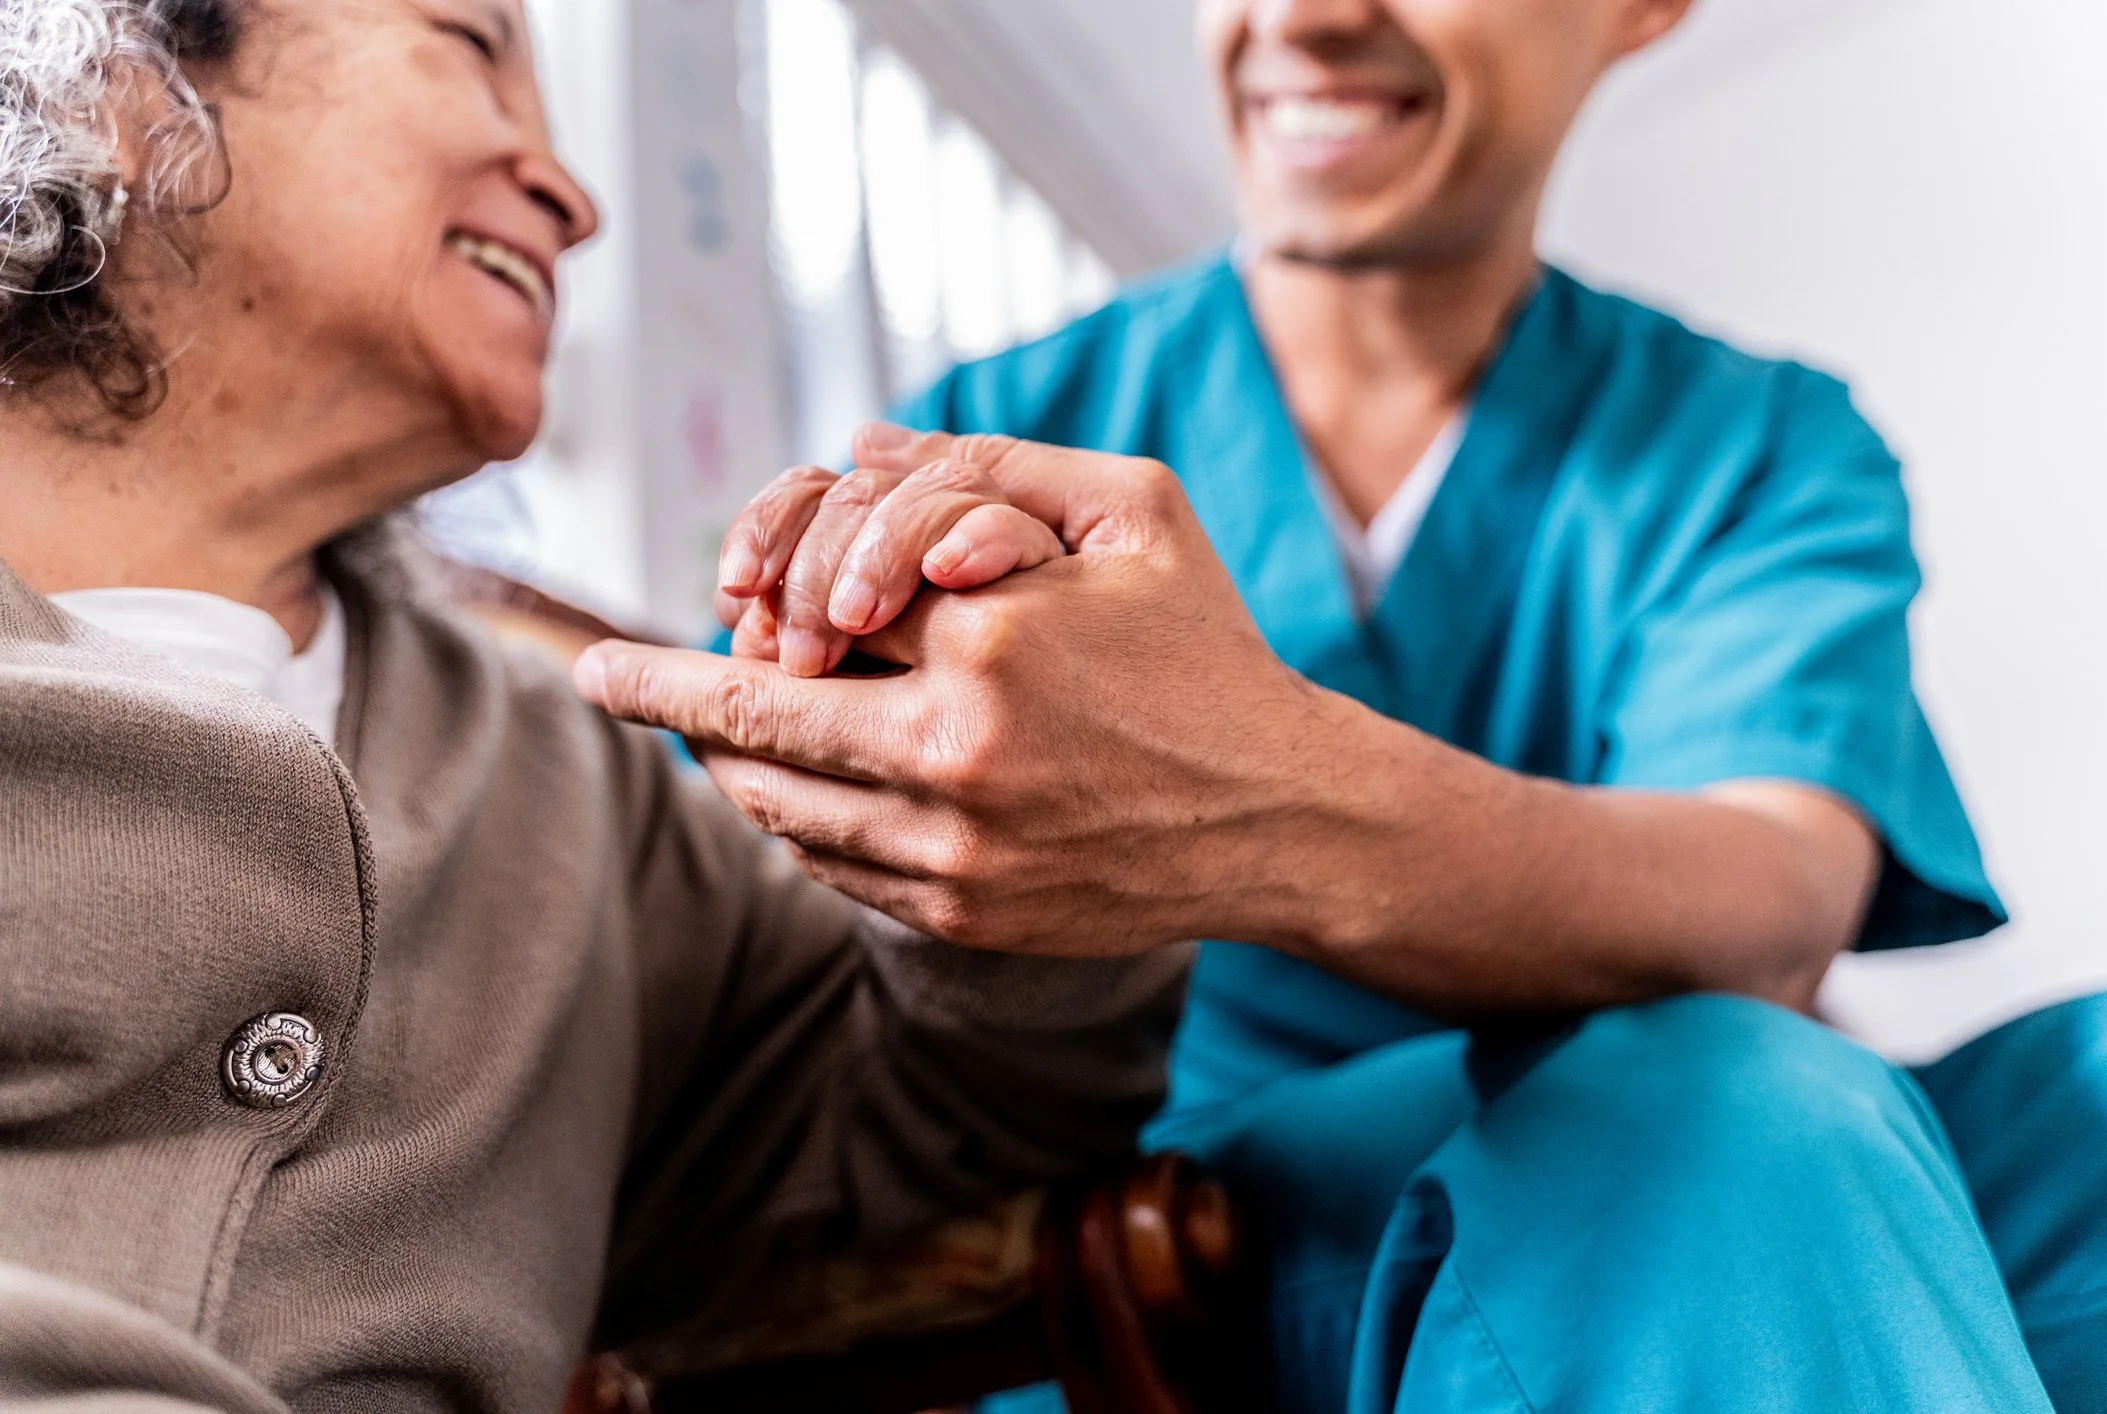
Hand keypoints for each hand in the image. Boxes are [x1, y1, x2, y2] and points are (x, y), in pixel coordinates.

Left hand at [579, 434, 1341, 955]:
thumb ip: (992, 468)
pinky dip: (790, 821)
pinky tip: (789, 786)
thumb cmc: (1206, 648)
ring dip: (724, 761)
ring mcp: (953, 853)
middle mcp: (957, 758)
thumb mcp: (1133, 514)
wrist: (1281, 817)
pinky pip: (829, 866)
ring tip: (703, 729)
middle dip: (666, 701)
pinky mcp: (961, 915)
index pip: (807, 616)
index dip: (722, 615)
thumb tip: (855, 449)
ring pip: (777, 806)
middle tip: (612, 684)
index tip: (617, 649)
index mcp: (991, 644)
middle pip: (754, 726)